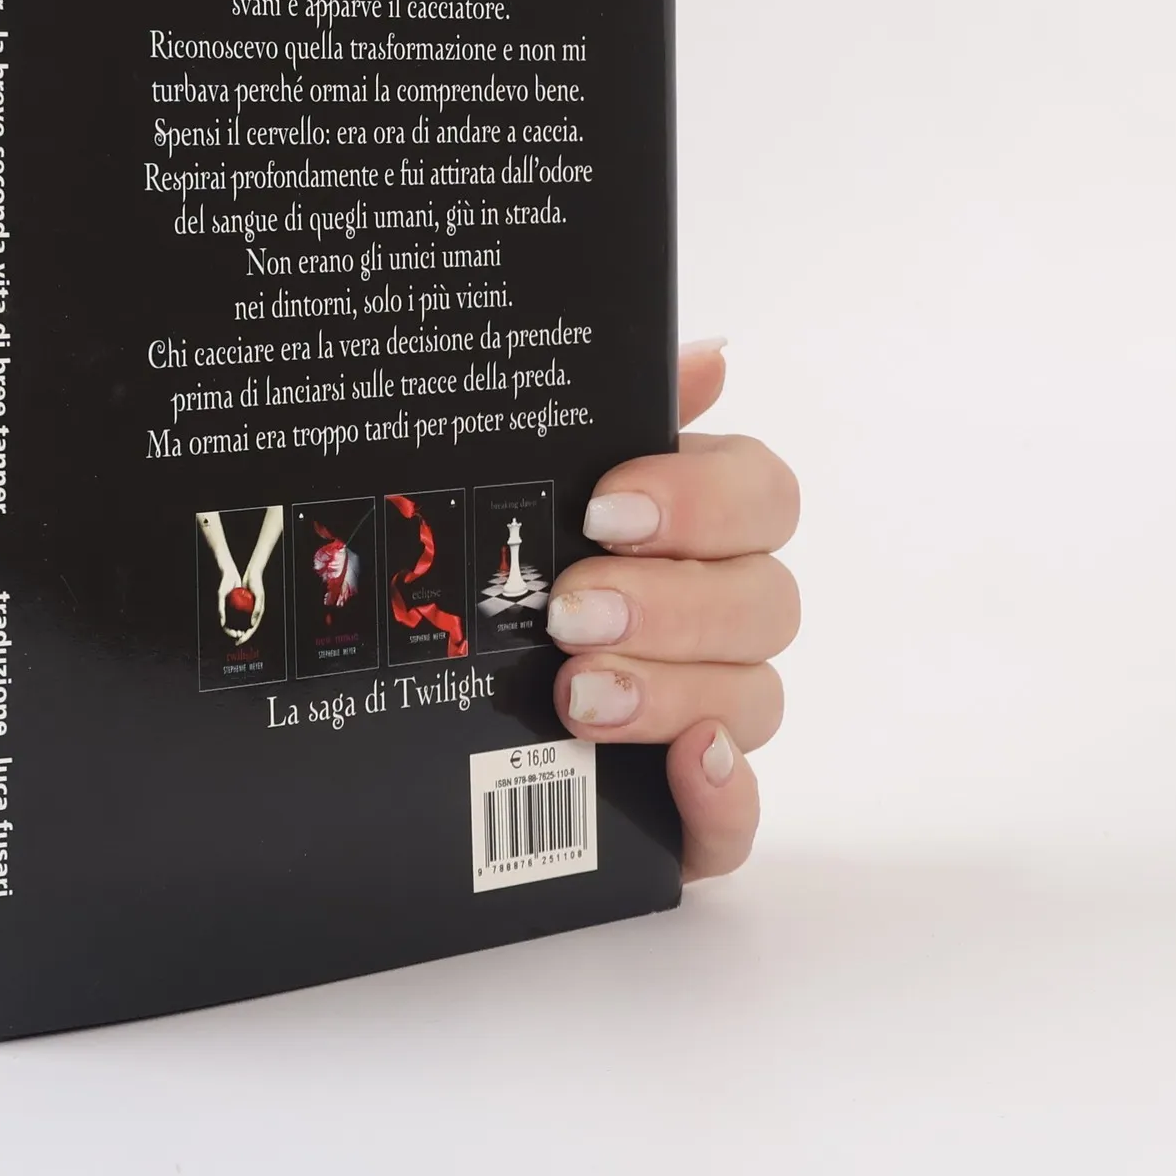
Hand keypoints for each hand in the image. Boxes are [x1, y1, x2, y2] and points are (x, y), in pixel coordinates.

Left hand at [545, 341, 798, 880]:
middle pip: (766, 602)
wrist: (409, 692)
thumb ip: (617, 411)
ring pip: (754, 702)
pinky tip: (686, 766)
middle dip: (669, 604)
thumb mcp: (535, 476)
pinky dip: (725, 798)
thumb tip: (709, 354)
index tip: (604, 511)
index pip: (761, 496)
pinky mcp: (687, 810)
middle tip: (570, 613)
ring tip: (575, 695)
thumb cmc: (496, 561)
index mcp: (694, 524)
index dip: (700, 502)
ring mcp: (712, 715)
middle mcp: (719, 615)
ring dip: (673, 692)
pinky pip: (740, 821)